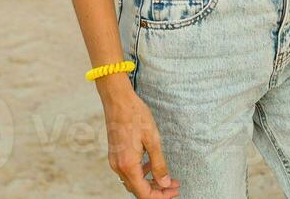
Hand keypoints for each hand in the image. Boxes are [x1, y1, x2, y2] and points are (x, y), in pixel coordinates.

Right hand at [100, 80, 177, 197]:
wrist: (118, 100)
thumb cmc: (136, 115)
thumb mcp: (153, 140)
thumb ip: (159, 164)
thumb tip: (165, 183)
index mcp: (128, 165)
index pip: (144, 193)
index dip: (160, 196)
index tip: (174, 191)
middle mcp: (118, 166)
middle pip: (138, 190)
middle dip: (157, 190)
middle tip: (174, 186)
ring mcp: (115, 161)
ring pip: (133, 181)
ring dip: (149, 182)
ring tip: (166, 177)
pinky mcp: (115, 154)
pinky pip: (128, 171)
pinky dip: (141, 173)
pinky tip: (151, 165)